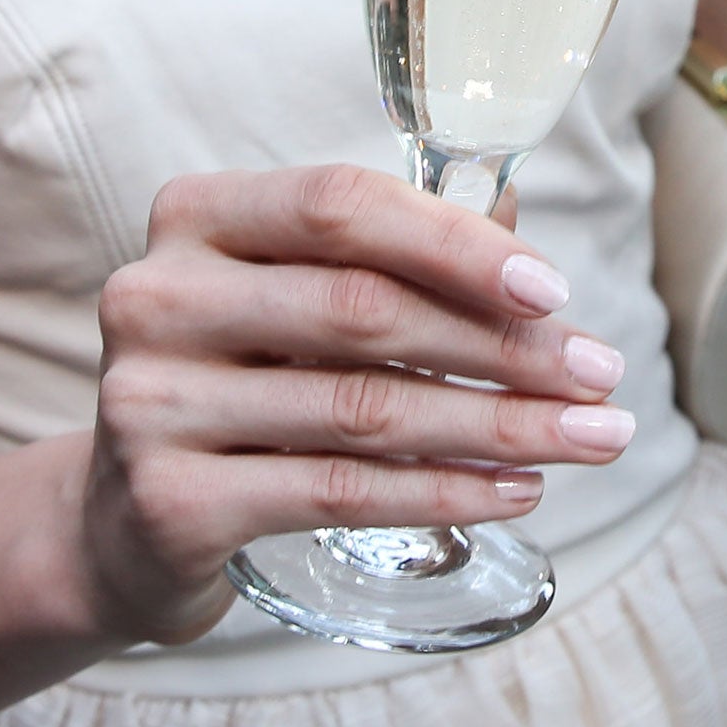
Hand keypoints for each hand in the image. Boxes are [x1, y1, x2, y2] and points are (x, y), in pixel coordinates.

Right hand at [77, 164, 634, 644]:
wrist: (126, 522)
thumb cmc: (244, 380)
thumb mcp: (297, 298)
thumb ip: (396, 254)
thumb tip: (524, 233)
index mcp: (197, 216)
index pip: (340, 204)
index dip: (457, 243)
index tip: (554, 289)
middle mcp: (158, 296)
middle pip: (364, 310)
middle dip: (505, 346)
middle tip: (601, 376)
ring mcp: (151, 403)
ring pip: (366, 410)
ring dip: (501, 426)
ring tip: (591, 436)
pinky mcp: (168, 502)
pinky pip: (341, 493)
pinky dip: (447, 492)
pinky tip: (518, 490)